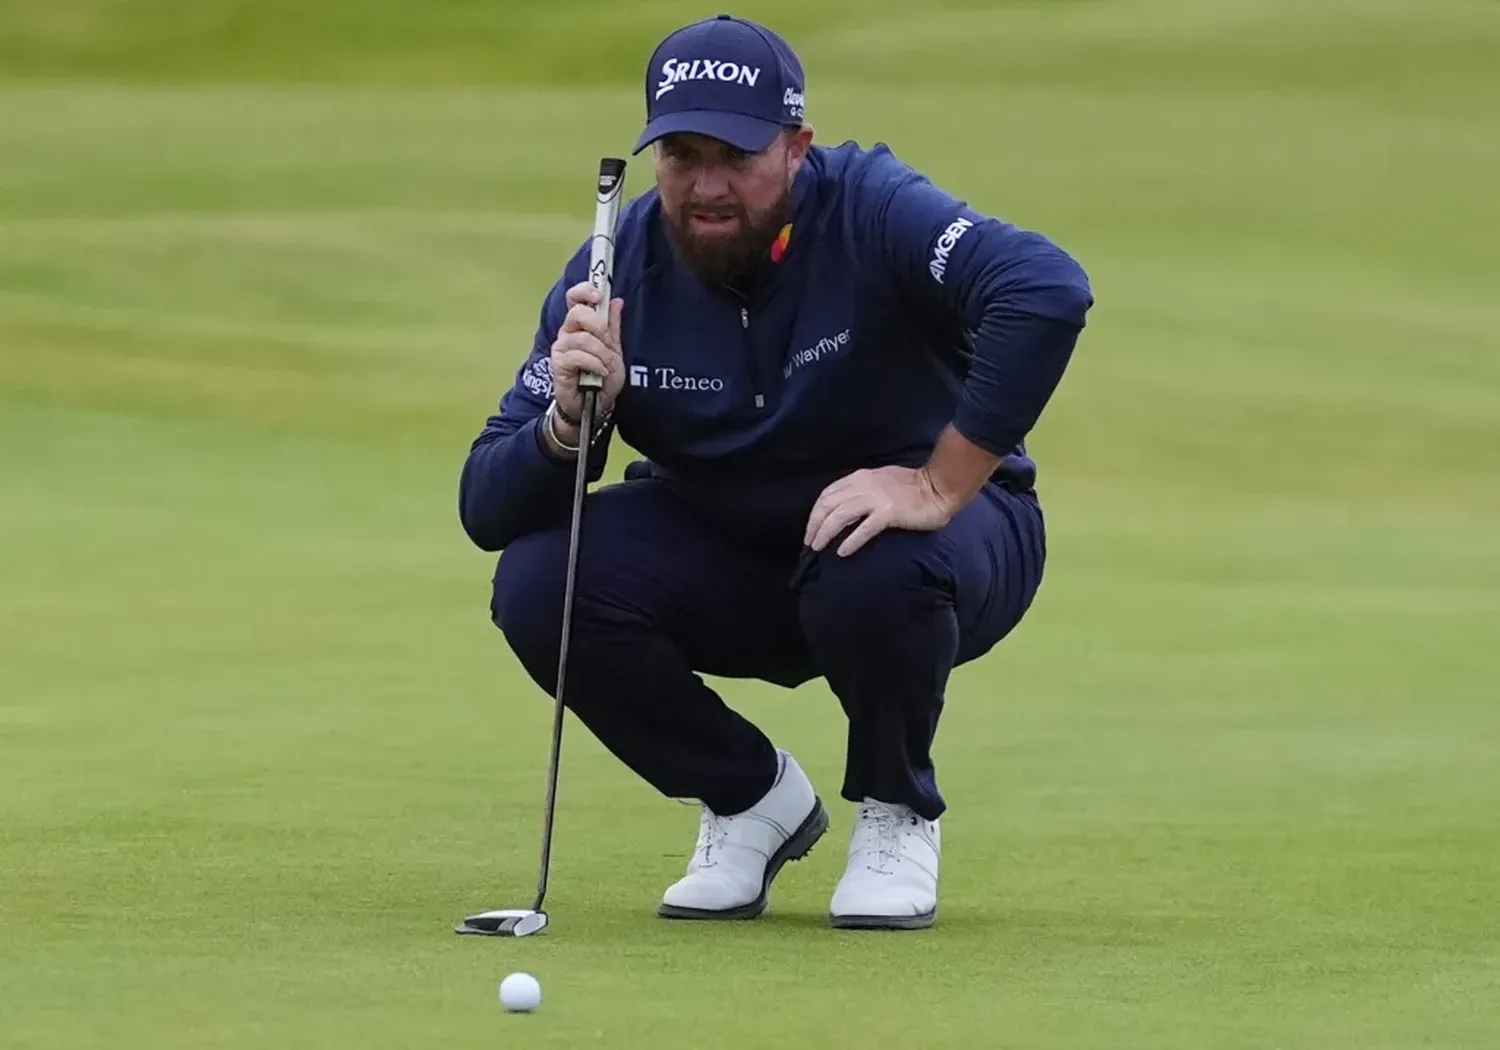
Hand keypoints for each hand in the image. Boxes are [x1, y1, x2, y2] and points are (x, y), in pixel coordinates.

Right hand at [550, 282, 624, 426]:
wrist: (596, 406)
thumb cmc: (602, 378)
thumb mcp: (615, 350)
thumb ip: (613, 326)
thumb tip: (616, 301)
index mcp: (580, 326)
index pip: (574, 298)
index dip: (585, 291)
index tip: (599, 295)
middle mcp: (567, 333)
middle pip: (577, 313)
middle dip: (599, 326)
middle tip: (608, 343)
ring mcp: (561, 348)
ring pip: (582, 338)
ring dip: (601, 353)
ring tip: (606, 366)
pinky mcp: (558, 364)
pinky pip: (577, 356)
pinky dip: (594, 364)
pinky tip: (599, 373)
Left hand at [804, 466, 956, 556]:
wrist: (939, 487)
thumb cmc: (913, 487)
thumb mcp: (880, 482)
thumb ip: (862, 491)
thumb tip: (845, 509)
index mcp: (860, 478)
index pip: (827, 494)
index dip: (815, 513)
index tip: (811, 528)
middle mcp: (863, 486)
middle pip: (828, 505)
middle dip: (814, 524)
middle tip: (809, 542)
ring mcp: (875, 499)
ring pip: (839, 516)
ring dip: (825, 533)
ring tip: (818, 547)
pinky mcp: (888, 513)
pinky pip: (863, 529)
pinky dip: (850, 541)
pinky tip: (842, 552)